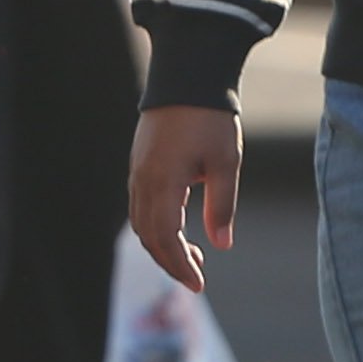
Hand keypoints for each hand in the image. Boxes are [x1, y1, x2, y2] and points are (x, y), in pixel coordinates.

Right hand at [129, 105, 244, 292]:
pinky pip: (140, 206)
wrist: (187, 76)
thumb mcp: (226, 163)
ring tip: (193, 253)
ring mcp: (137, 172)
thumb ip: (222, 206)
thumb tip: (222, 244)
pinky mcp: (139, 163)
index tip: (198, 284)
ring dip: (163, 245)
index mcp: (163, 183)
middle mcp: (143, 181)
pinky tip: (178, 226)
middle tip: (197, 276)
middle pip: (148, 237)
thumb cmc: (210, 119)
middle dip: (171, 262)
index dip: (180, 267)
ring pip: (141, 223)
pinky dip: (156, 226)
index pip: (165, 240)